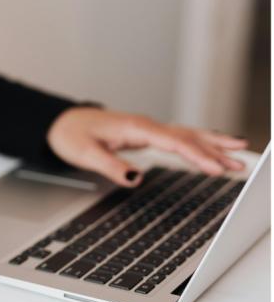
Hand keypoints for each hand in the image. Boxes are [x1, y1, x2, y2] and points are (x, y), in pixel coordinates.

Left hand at [47, 107, 247, 186]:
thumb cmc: (71, 135)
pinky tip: (214, 147)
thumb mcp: (85, 154)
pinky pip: (178, 137)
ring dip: (213, 145)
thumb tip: (135, 178)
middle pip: (187, 137)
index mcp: (134, 128)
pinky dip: (199, 142)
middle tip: (240, 164)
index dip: (196, 155)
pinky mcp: (146, 135)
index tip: (215, 168)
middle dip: (215, 151)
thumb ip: (110, 166)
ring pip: (186, 135)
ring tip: (239, 153)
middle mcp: (145, 126)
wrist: (61, 123)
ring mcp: (147, 129)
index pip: (173, 142)